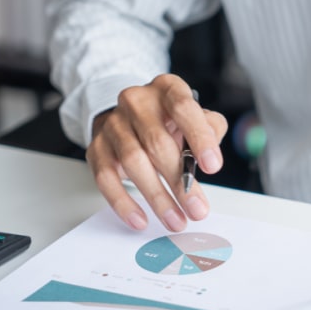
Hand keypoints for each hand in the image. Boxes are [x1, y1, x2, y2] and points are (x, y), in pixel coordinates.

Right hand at [86, 74, 227, 231]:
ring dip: (157, 197)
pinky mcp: (97, 148)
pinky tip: (140, 219)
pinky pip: (106, 178)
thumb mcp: (196, 117)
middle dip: (180, 182)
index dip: (199, 138)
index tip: (213, 167)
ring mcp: (113, 124)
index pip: (183, 109)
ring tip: (176, 220)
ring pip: (133, 162)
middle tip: (197, 209)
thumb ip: (210, 130)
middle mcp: (137, 102)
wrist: (131, 117)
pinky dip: (123, 202)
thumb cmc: (170, 121)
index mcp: (166, 89)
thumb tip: (209, 158)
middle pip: (157, 143)